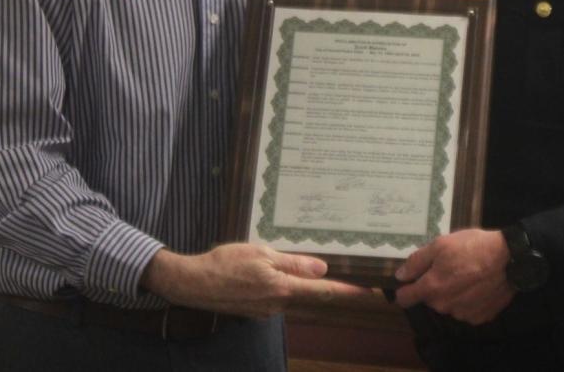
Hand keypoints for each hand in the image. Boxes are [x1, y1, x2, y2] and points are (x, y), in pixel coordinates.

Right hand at [141, 243, 368, 318]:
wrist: (193, 283)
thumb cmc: (226, 263)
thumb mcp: (262, 254)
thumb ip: (293, 263)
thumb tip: (322, 269)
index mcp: (283, 288)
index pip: (324, 291)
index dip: (348, 291)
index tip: (370, 292)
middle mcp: (279, 304)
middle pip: (310, 294)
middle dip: (327, 285)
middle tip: (347, 272)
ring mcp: (266, 309)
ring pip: (293, 294)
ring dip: (301, 283)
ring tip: (304, 265)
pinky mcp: (255, 309)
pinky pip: (277, 296)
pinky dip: (283, 285)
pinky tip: (275, 271)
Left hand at [394, 228, 513, 324]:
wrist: (510, 259)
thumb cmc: (472, 247)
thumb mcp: (441, 244)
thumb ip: (417, 261)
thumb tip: (400, 276)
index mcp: (431, 289)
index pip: (405, 299)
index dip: (404, 289)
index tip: (410, 280)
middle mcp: (444, 306)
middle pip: (429, 299)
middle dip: (434, 286)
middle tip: (448, 268)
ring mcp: (463, 314)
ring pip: (448, 305)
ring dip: (452, 294)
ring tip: (466, 276)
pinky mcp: (480, 318)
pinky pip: (466, 310)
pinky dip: (468, 300)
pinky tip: (478, 286)